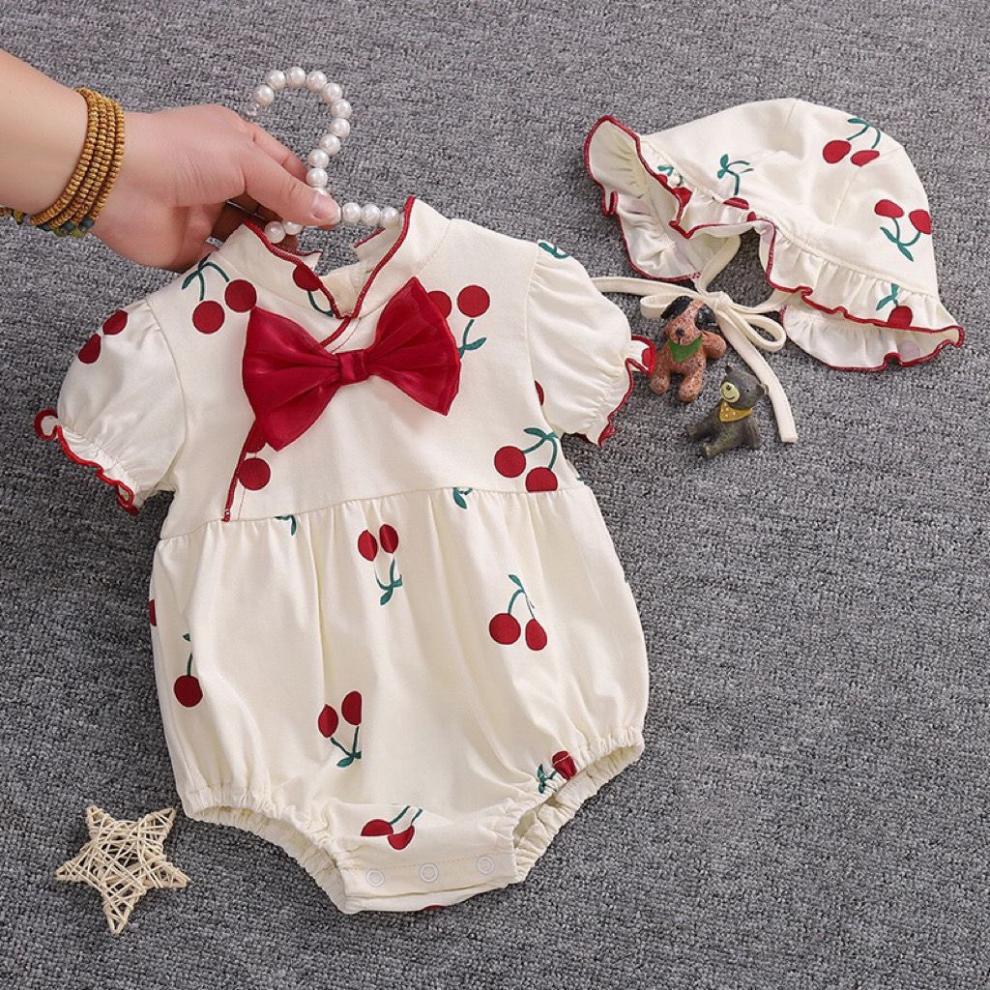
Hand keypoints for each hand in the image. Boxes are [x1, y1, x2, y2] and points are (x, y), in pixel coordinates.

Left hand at [93, 104, 339, 270]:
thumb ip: (289, 191)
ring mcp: (205, 215)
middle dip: (289, 227)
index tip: (327, 220)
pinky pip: (222, 265)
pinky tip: (261, 283)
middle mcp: (223, 179)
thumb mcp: (247, 162)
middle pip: (270, 208)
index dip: (307, 194)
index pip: (285, 170)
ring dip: (268, 252)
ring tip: (287, 269)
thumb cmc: (182, 154)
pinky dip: (240, 274)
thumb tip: (331, 213)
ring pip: (249, 238)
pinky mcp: (188, 249)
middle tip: (305, 249)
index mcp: (237, 145)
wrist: (114, 179)